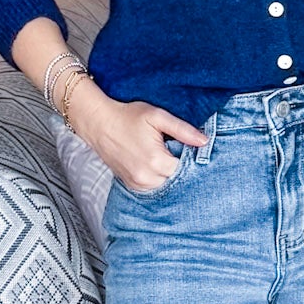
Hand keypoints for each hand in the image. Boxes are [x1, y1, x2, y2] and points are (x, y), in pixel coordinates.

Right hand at [67, 79, 208, 193]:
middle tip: (172, 148)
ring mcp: (137, 183)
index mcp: (156, 161)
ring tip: (161, 154)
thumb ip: (182, 130)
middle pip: (176, 178)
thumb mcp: (157, 117)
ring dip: (167, 172)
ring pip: (165, 184)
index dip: (188, 156)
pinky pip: (153, 186)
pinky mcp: (131, 185)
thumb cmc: (127, 117)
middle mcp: (146, 177)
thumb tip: (204, 141)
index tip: (184, 145)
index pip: (186, 168)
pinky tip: (153, 162)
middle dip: (178, 165)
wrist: (99, 123)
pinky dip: (157, 177)